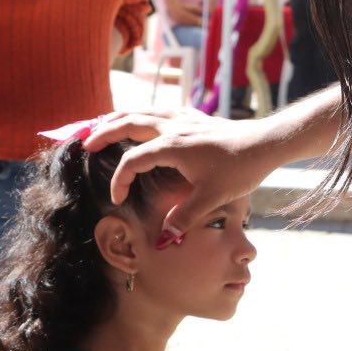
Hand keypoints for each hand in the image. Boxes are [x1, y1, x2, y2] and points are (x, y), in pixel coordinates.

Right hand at [85, 109, 284, 234]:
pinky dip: (145, 114)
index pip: (132, 160)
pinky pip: (161, 111)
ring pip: (144, 111)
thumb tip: (163, 239)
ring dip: (121, 117)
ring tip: (104, 124)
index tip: (118, 200)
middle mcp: (173, 127)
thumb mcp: (212, 198)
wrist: (266, 143)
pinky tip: (146, 119)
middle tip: (85, 144)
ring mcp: (185, 118)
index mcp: (171, 146)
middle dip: (104, 133)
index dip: (120, 180)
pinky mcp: (196, 117)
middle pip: (129, 123)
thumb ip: (184, 217)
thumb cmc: (240, 168)